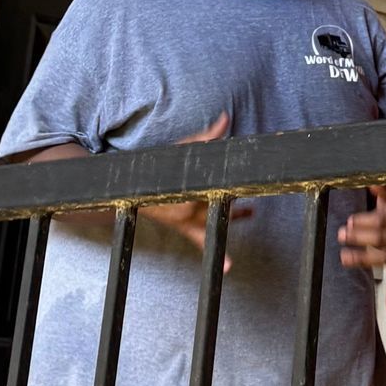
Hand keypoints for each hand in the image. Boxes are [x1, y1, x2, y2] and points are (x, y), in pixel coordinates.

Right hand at [135, 112, 248, 257]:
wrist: (132, 190)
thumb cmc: (158, 166)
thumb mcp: (181, 150)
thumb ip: (206, 137)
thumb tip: (226, 118)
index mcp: (191, 187)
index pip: (221, 183)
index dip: (237, 179)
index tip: (251, 178)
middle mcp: (190, 207)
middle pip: (221, 200)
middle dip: (237, 193)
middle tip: (253, 188)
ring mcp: (188, 220)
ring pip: (217, 218)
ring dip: (235, 216)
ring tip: (252, 211)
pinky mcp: (185, 228)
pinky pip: (202, 241)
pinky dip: (218, 255)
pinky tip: (229, 267)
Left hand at [339, 183, 385, 316]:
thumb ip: (384, 189)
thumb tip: (373, 184)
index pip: (383, 221)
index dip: (365, 222)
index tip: (349, 221)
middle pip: (381, 239)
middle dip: (360, 237)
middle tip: (341, 234)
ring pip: (384, 258)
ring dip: (364, 259)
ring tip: (345, 258)